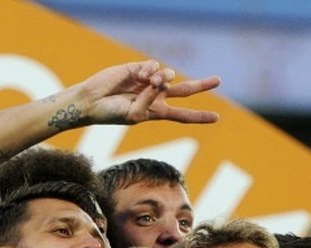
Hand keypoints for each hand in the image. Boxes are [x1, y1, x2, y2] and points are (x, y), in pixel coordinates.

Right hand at [77, 60, 219, 125]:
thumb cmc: (111, 114)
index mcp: (157, 112)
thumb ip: (150, 100)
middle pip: (184, 90)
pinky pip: (154, 66)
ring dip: (164, 78)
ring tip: (152, 81)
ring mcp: (147, 81)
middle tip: (218, 80)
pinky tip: (142, 75)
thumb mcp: (135, 114)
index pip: (183, 115)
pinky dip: (151, 70)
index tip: (217, 118)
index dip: (199, 116)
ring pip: (169, 76)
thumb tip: (162, 80)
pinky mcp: (138, 68)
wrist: (92, 101)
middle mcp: (156, 95)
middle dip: (202, 85)